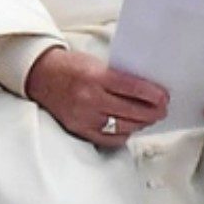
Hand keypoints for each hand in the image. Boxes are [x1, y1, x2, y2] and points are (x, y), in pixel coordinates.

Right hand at [24, 47, 168, 147]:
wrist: (40, 75)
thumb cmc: (70, 66)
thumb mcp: (95, 63)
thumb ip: (119, 77)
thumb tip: (148, 92)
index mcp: (95, 77)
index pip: (133, 88)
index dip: (154, 95)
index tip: (164, 97)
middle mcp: (89, 98)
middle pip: (133, 111)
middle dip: (153, 112)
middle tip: (162, 110)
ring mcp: (84, 117)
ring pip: (124, 127)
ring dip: (141, 123)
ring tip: (147, 118)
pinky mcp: (79, 129)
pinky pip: (110, 139)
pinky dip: (123, 134)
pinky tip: (128, 127)